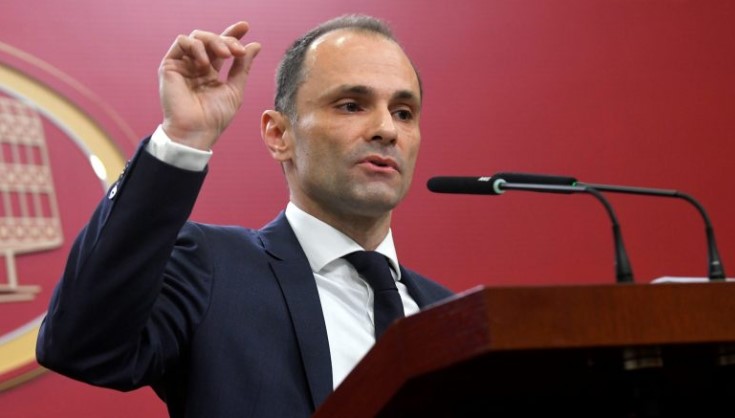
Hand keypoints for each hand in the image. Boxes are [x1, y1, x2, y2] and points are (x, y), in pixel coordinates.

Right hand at [158, 21, 260, 149]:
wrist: (197, 131)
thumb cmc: (215, 117)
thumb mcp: (235, 89)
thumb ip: (243, 66)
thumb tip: (255, 45)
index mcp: (211, 72)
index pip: (221, 47)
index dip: (232, 34)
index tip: (245, 27)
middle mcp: (196, 66)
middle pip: (211, 39)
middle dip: (227, 39)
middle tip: (238, 50)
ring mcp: (183, 64)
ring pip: (197, 37)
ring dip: (215, 41)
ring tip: (226, 55)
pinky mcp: (170, 65)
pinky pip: (182, 42)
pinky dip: (197, 47)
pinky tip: (206, 63)